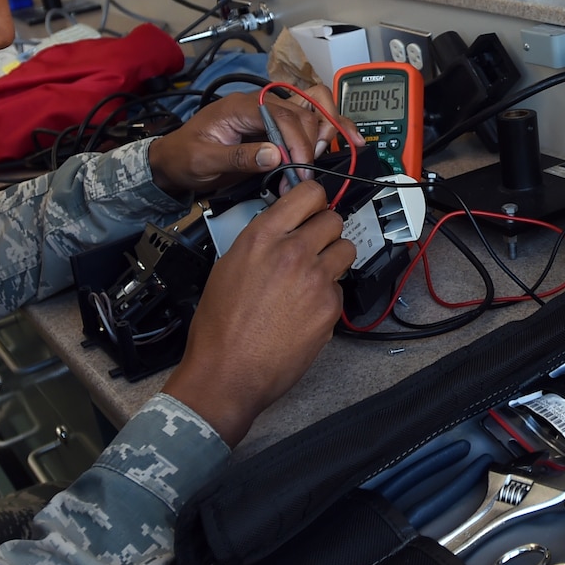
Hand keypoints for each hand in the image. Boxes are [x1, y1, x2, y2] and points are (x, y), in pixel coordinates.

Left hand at [146, 88, 362, 195]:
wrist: (173, 161)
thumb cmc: (185, 157)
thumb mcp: (205, 161)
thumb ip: (239, 157)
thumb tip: (275, 155)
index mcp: (242, 106)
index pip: (283, 115)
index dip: (298, 142)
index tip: (301, 170)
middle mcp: (261, 103)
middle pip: (304, 110)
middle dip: (314, 140)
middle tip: (308, 172)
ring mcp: (271, 113)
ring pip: (314, 107)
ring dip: (329, 128)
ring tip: (333, 152)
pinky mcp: (278, 127)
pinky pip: (310, 120)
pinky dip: (330, 128)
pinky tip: (348, 140)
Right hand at [161, 180, 355, 445]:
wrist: (227, 372)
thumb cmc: (219, 327)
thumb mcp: (228, 266)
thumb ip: (260, 241)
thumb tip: (280, 229)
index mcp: (262, 236)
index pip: (308, 193)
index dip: (314, 199)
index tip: (313, 207)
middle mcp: (293, 251)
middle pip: (334, 219)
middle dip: (326, 231)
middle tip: (314, 246)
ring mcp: (315, 279)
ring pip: (346, 250)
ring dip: (334, 259)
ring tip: (313, 277)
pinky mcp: (330, 307)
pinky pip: (340, 288)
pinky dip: (328, 295)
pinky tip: (306, 310)